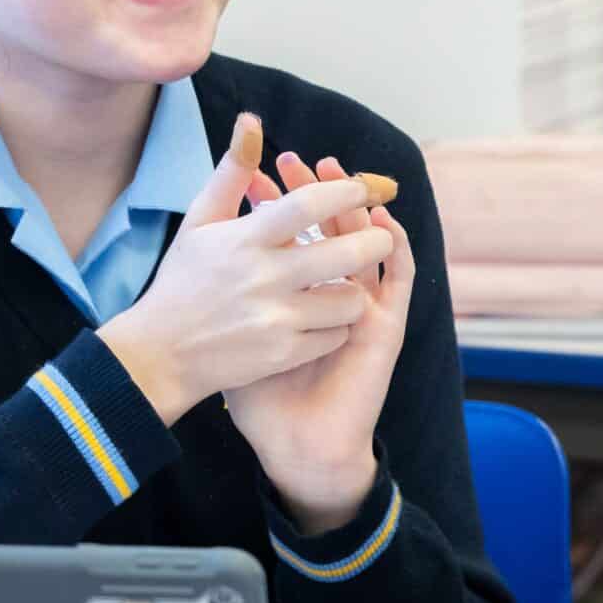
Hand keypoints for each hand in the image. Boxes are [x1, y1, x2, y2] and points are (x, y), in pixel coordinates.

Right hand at [99, 115, 394, 426]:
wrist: (158, 355)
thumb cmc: (184, 281)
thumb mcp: (199, 222)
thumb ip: (231, 173)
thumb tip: (251, 120)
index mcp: (244, 240)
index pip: (308, 206)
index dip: (345, 192)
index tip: (364, 188)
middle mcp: (262, 277)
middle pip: (345, 254)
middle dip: (375, 242)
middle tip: (381, 237)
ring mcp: (274, 319)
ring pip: (350, 299)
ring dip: (355, 291)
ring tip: (344, 285)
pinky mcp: (281, 354)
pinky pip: (336, 335)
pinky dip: (336, 327)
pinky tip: (323, 320)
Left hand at [225, 152, 417, 534]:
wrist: (292, 441)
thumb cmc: (259, 392)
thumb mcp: (233, 330)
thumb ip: (227, 286)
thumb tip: (203, 240)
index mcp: (299, 290)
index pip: (295, 231)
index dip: (282, 199)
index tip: (260, 170)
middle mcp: (334, 291)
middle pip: (331, 227)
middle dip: (315, 192)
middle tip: (296, 160)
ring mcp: (363, 304)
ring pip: (366, 243)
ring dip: (356, 207)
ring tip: (336, 175)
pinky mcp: (386, 324)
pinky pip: (398, 278)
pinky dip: (396, 246)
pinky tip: (382, 220)